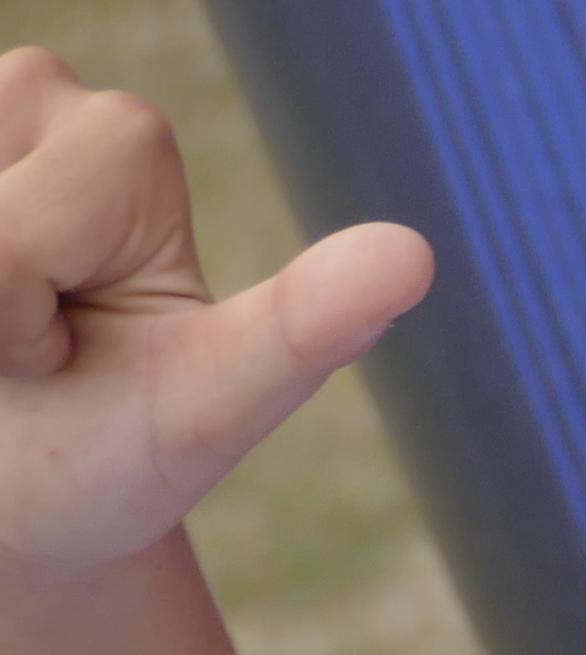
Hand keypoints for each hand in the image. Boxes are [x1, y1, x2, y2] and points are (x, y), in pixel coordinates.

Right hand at [0, 51, 424, 580]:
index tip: (65, 346)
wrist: (24, 501)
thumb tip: (414, 257)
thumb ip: (302, 328)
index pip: (9, 232)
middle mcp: (33, 93)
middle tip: (16, 347)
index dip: (16, 308)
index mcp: (124, 142)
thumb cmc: (112, 453)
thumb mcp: (211, 405)